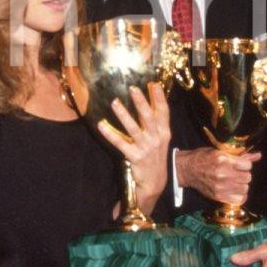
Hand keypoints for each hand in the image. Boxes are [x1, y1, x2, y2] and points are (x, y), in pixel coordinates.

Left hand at [98, 82, 169, 213]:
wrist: (155, 182)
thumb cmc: (155, 156)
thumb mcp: (160, 138)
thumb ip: (156, 122)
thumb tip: (149, 102)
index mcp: (164, 132)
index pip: (163, 112)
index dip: (159, 98)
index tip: (153, 84)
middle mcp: (156, 138)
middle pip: (148, 117)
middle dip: (141, 102)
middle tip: (133, 88)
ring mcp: (146, 148)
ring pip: (133, 128)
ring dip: (124, 114)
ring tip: (115, 102)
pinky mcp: (135, 157)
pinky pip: (121, 143)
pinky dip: (110, 134)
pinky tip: (102, 125)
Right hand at [175, 146, 261, 203]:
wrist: (187, 170)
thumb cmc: (203, 158)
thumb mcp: (220, 152)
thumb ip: (240, 155)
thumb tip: (258, 156)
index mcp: (223, 160)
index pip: (247, 165)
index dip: (245, 164)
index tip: (240, 164)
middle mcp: (223, 174)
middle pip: (247, 177)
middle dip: (244, 174)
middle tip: (237, 173)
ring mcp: (221, 187)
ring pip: (245, 188)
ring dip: (242, 185)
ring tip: (235, 181)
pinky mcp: (218, 196)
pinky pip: (239, 200)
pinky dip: (240, 195)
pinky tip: (235, 190)